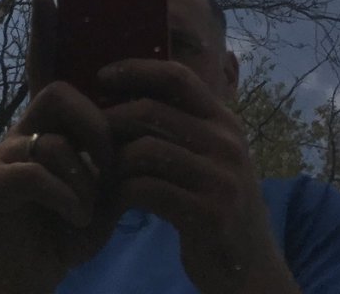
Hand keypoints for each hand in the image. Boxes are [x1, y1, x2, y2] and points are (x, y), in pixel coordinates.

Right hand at [0, 0, 118, 293]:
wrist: (31, 275)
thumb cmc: (71, 225)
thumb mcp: (102, 183)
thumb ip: (114, 150)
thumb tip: (143, 119)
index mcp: (50, 124)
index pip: (46, 66)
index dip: (45, 32)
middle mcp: (22, 129)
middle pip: (58, 92)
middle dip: (95, 128)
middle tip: (109, 165)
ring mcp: (4, 154)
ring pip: (55, 139)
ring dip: (86, 178)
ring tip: (89, 209)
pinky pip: (40, 173)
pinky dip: (69, 199)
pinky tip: (75, 220)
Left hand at [97, 59, 278, 293]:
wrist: (250, 269)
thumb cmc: (217, 205)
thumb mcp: (212, 156)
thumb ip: (184, 125)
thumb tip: (130, 91)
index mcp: (225, 121)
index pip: (177, 77)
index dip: (136, 69)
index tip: (102, 75)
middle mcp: (226, 143)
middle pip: (151, 110)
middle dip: (111, 119)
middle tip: (89, 135)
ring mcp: (220, 178)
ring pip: (143, 150)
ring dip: (112, 160)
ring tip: (99, 170)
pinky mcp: (208, 214)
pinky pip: (147, 189)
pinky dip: (121, 192)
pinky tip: (114, 199)